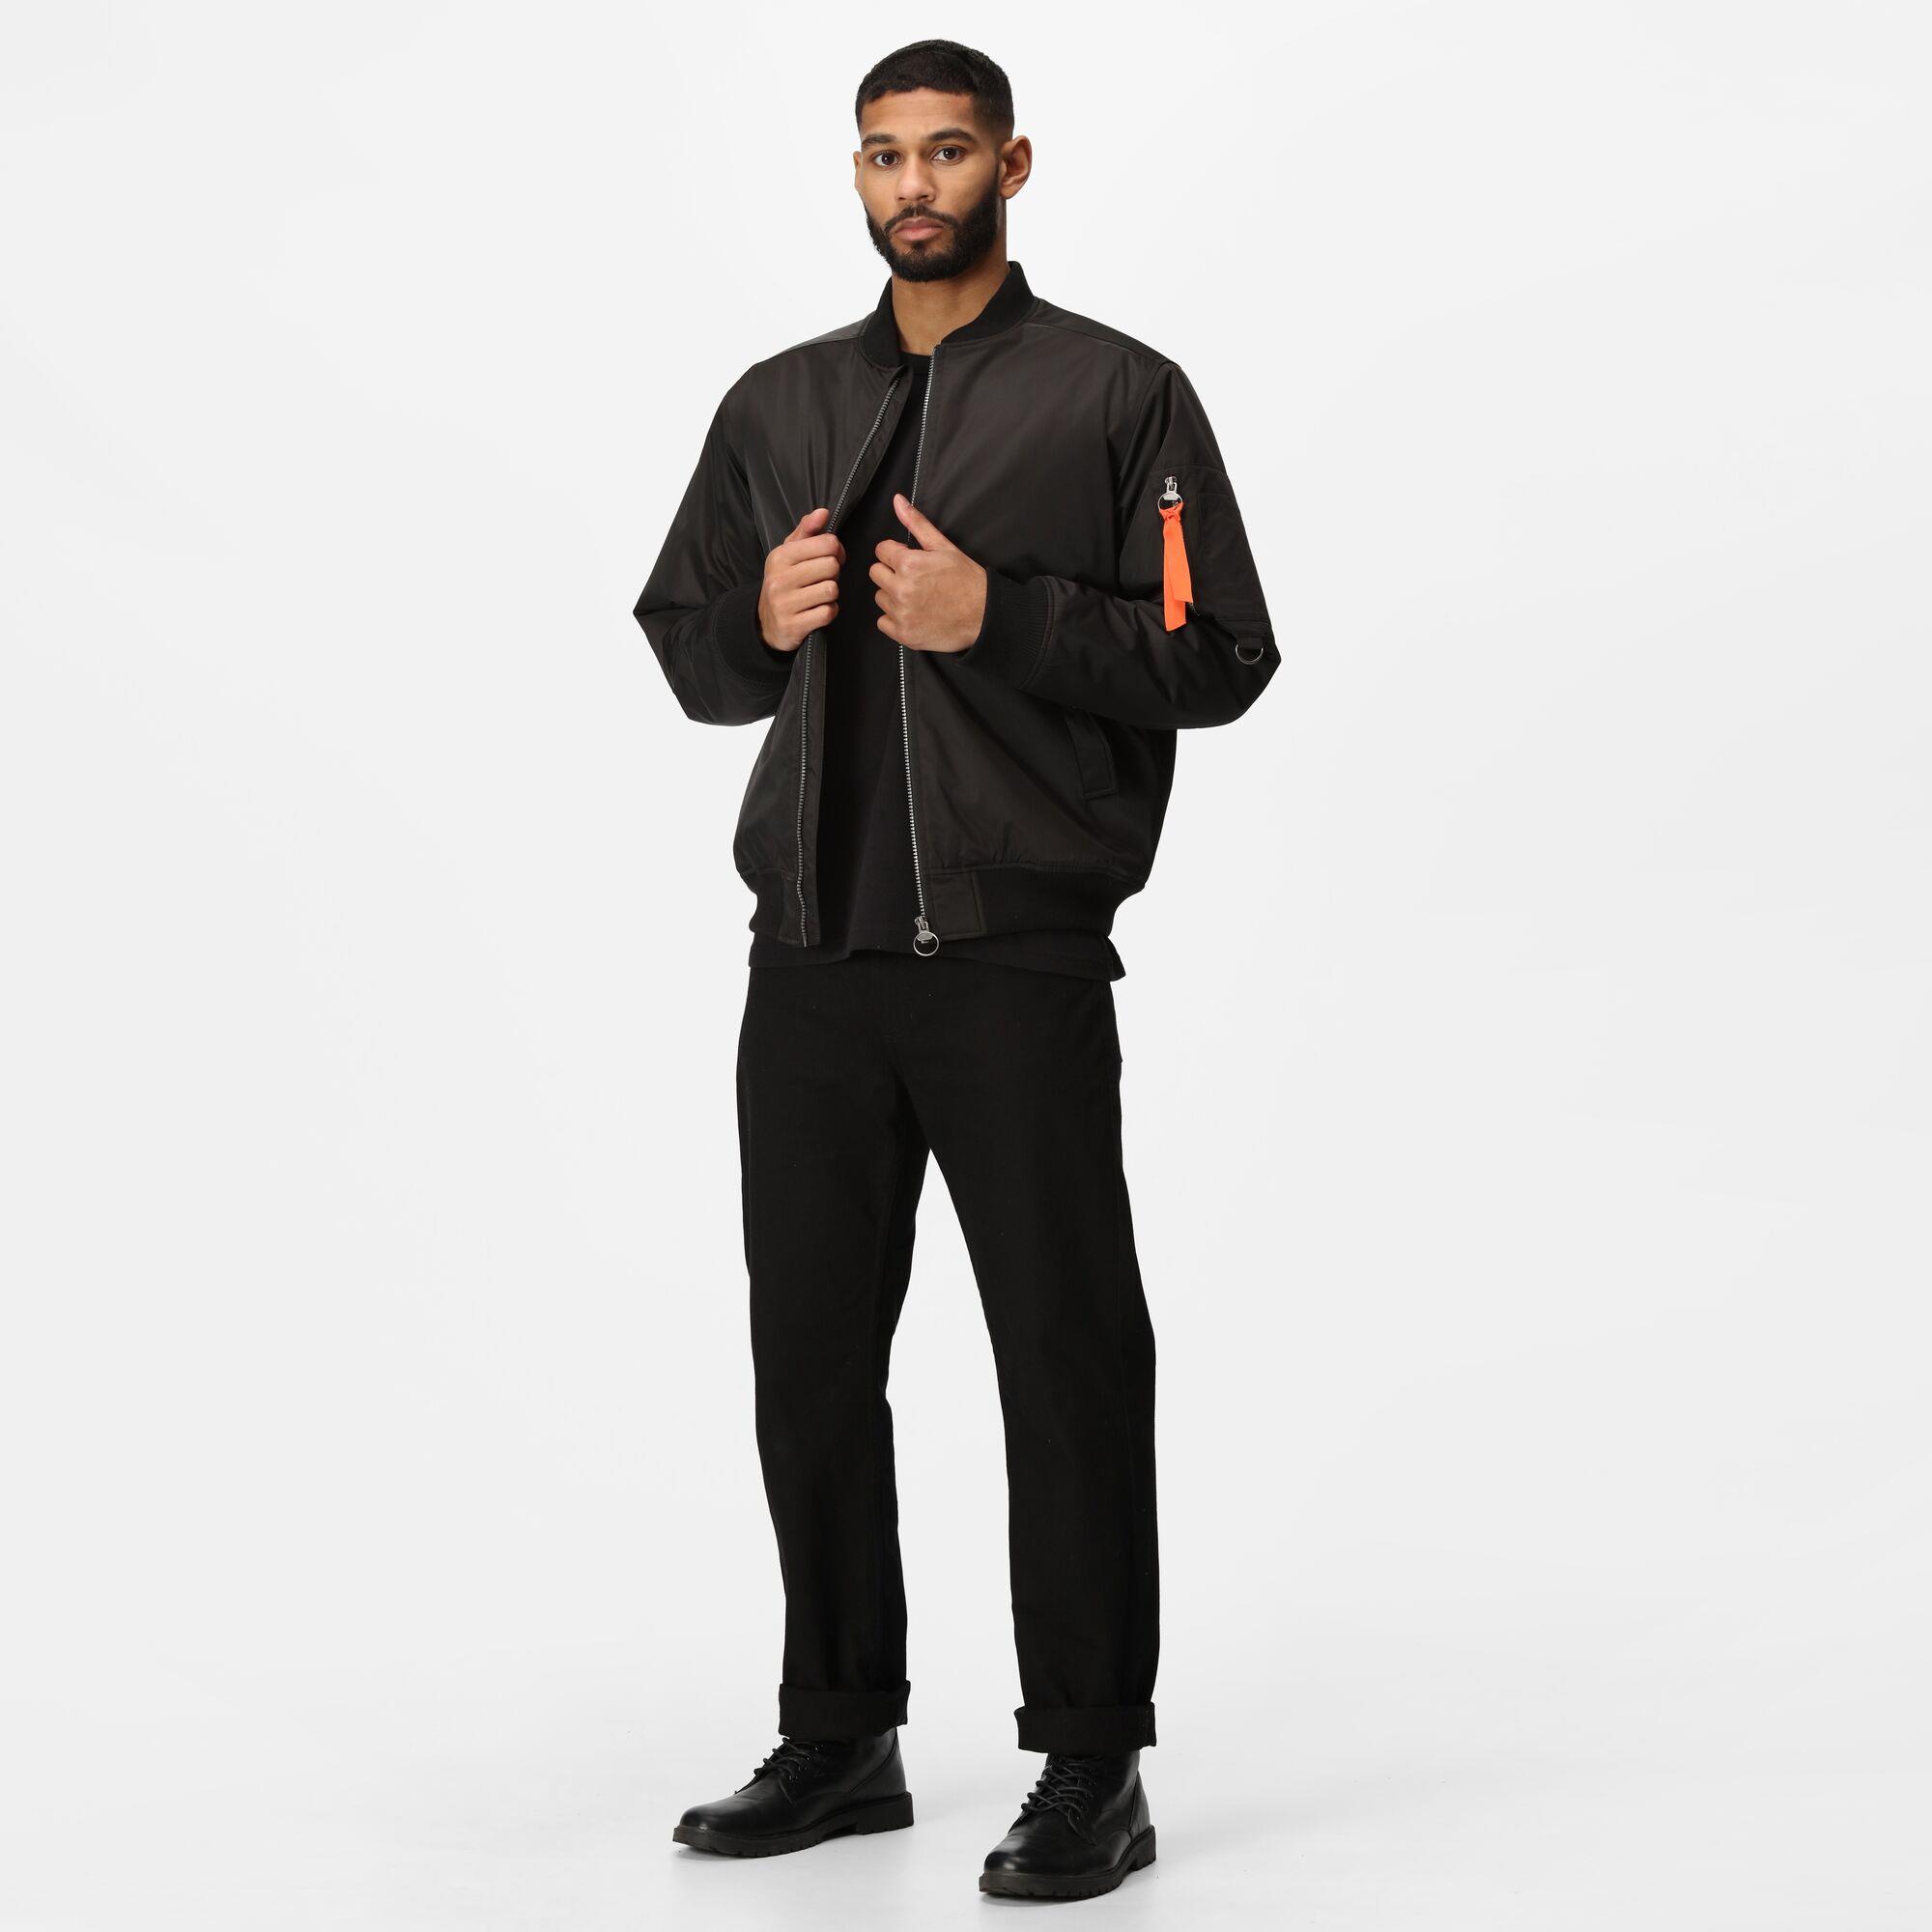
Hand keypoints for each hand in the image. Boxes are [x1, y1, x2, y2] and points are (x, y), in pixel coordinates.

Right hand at [758, 507, 844, 651]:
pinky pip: (827, 613)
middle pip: (831, 566)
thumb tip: (824, 512)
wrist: (765, 622)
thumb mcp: (789, 553)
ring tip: (819, 594)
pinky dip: (828, 612)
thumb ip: (807, 530)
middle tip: (823, 578)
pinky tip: (817, 610)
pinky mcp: (793, 625)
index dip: (837, 550)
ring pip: (831, 590)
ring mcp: (785, 603)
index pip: (827, 543)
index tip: (832, 557)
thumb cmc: (784, 581)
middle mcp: (780, 578)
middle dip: (833, 573)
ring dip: (831, 594)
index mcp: (781, 556)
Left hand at [871, 493, 986, 652]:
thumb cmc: (967, 580)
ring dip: (893, 596)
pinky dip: (895, 619)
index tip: (910, 561)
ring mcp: (902, 613)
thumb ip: (917, 523)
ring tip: (917, 597)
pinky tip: (914, 614)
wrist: (984, 615)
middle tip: (914, 579)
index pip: (881, 551)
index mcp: (909, 564)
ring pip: (880, 598)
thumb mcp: (944, 546)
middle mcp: (901, 589)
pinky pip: (883, 622)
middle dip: (891, 573)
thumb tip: (898, 501)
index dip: (896, 554)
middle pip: (875, 574)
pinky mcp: (904, 634)